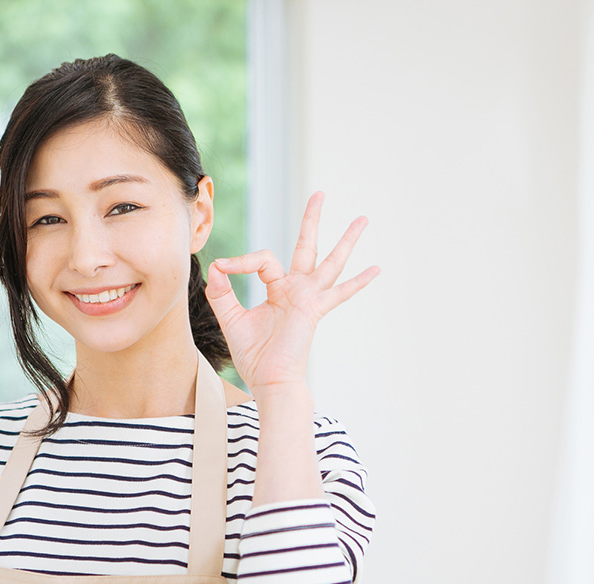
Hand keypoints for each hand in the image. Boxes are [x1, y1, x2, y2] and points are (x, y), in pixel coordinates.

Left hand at [204, 192, 380, 393]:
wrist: (269, 380)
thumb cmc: (255, 356)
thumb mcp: (231, 318)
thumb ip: (222, 292)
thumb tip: (216, 266)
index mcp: (279, 290)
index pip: (263, 259)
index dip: (241, 261)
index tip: (223, 268)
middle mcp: (297, 290)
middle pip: (308, 246)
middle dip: (312, 220)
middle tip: (321, 193)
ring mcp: (309, 298)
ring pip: (330, 261)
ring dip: (346, 240)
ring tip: (362, 219)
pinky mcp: (314, 309)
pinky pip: (339, 293)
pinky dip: (358, 282)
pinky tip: (376, 269)